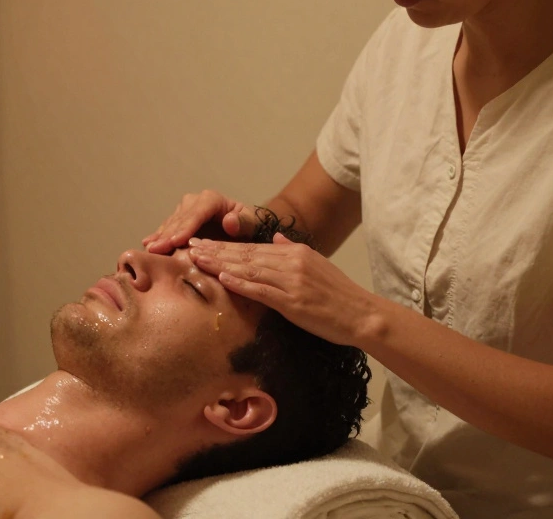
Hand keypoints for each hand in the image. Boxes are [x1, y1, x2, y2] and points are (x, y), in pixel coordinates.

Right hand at [142, 190, 258, 253]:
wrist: (245, 226)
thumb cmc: (250, 224)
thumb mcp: (252, 223)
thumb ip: (243, 222)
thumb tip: (229, 221)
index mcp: (212, 199)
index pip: (196, 214)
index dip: (185, 228)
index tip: (176, 241)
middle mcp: (195, 201)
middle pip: (180, 220)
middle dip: (168, 235)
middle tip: (156, 250)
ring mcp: (185, 210)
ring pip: (170, 224)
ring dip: (160, 237)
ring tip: (150, 249)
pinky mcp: (179, 221)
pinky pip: (167, 229)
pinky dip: (158, 236)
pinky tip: (147, 243)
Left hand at [188, 233, 378, 346]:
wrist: (362, 314)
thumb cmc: (338, 294)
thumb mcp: (317, 264)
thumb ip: (293, 250)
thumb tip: (278, 238)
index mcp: (295, 252)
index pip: (252, 247)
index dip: (224, 245)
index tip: (203, 242)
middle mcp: (291, 262)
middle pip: (245, 255)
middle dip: (215, 251)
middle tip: (190, 246)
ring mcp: (291, 281)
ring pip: (248, 269)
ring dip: (220, 264)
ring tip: (197, 260)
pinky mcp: (293, 302)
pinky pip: (261, 291)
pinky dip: (240, 284)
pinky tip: (221, 279)